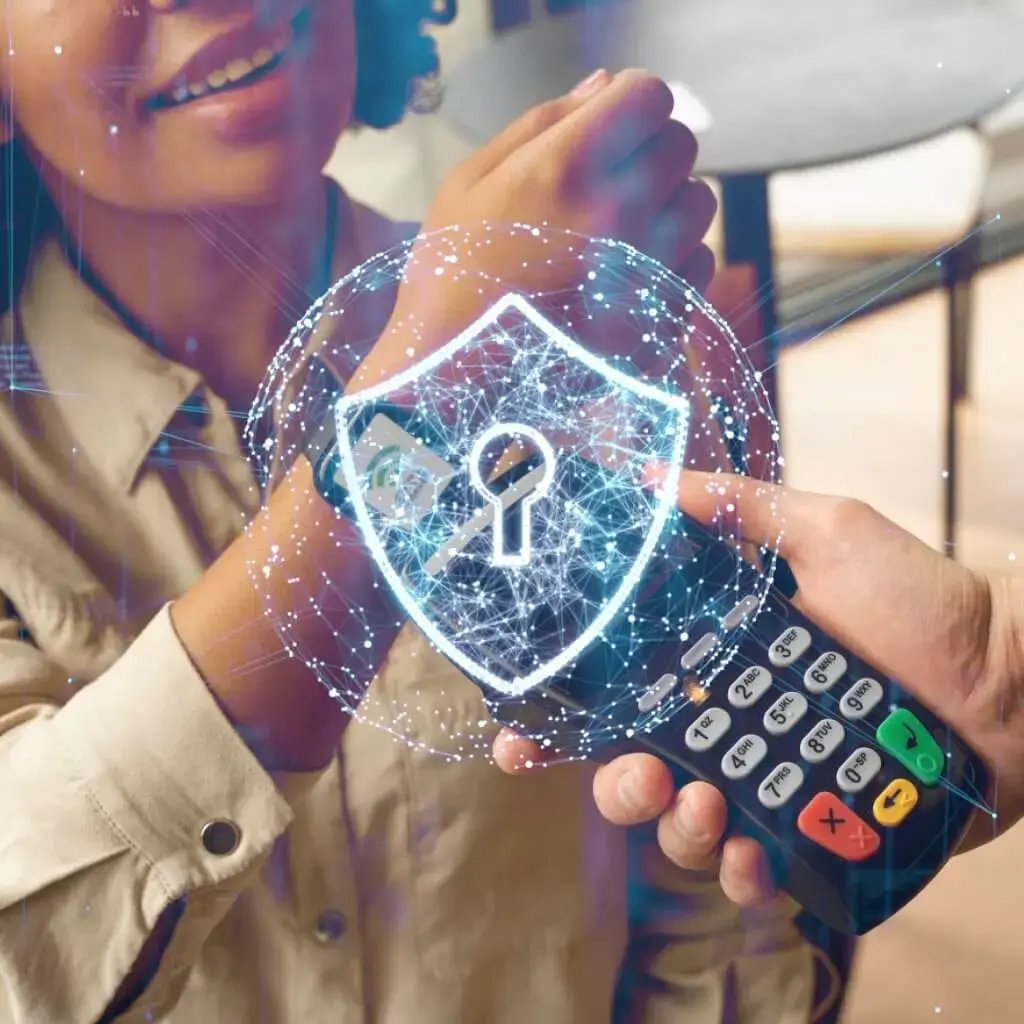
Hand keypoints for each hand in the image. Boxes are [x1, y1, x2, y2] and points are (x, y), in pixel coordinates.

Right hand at [351, 68, 716, 389]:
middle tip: (603, 188)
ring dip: (666, 208)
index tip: (609, 129)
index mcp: (570, 168)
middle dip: (648, 154)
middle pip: (681, 147)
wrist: (455, 381)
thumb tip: (605, 85)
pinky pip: (697, 267)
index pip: (652, 96)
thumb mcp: (471, 182)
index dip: (632, 106)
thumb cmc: (452, 275)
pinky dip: (672, 265)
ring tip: (611, 240)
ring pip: (698, 206)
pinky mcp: (660, 326)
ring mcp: (648, 276)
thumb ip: (543, 123)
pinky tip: (622, 282)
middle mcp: (622, 216)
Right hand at [495, 470, 1023, 905]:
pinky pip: (753, 874)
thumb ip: (741, 506)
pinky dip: (739, 877)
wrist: (1010, 677)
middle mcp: (726, 729)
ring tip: (706, 806)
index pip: (616, 695)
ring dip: (674, 829)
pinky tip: (751, 859)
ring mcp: (766, 786)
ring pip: (682, 829)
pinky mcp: (812, 837)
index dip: (558, 723)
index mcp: (713, 664)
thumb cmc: (920, 600)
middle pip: (633, 773)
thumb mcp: (827, 532)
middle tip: (643, 773)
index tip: (517, 741)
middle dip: (616, 785)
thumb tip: (655, 474)